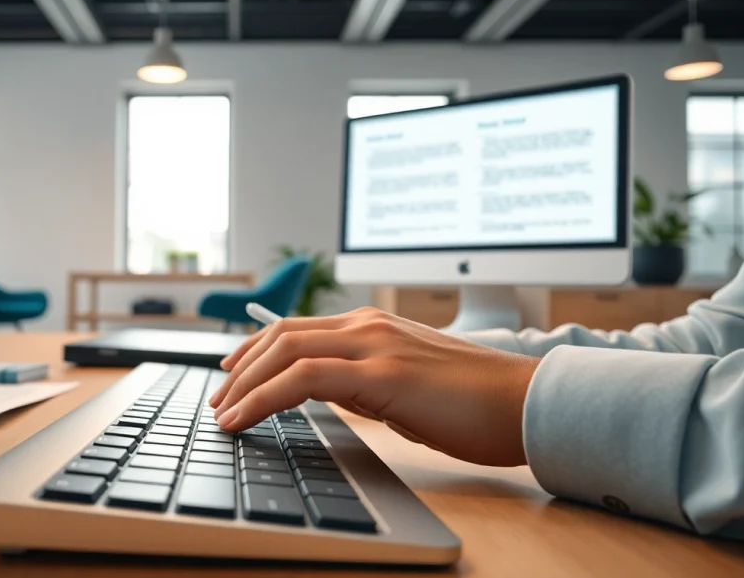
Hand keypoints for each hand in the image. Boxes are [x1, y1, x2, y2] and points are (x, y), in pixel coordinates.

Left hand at [208, 307, 539, 466]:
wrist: (525, 403)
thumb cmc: (472, 403)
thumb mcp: (405, 386)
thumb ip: (365, 383)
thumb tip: (329, 394)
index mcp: (372, 327)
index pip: (296, 329)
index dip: (254, 350)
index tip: (230, 373)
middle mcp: (367, 326)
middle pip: (280, 336)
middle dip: (239, 368)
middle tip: (218, 400)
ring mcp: (374, 345)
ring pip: (285, 350)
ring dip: (243, 383)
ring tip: (223, 414)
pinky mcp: (382, 374)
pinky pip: (304, 377)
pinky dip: (264, 396)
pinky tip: (243, 417)